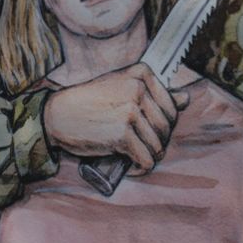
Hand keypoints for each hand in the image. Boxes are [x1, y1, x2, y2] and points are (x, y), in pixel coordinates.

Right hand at [41, 65, 187, 171]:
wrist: (57, 115)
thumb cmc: (88, 103)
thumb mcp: (120, 88)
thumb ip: (153, 92)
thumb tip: (185, 98)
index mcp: (142, 73)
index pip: (172, 108)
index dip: (161, 125)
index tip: (142, 131)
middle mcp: (138, 89)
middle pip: (167, 128)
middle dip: (155, 143)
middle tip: (136, 147)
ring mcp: (130, 111)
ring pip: (158, 146)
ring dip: (147, 157)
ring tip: (131, 156)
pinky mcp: (122, 134)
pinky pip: (147, 160)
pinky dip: (140, 169)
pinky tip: (130, 167)